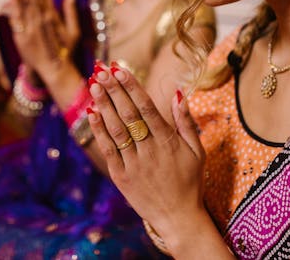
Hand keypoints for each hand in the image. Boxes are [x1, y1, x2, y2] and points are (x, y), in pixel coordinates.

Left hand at [8, 0, 79, 79]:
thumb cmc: (65, 53)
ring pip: (26, 5)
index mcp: (54, 18)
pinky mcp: (23, 37)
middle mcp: (43, 21)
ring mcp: (32, 28)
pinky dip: (15, 7)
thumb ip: (71, 14)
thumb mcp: (73, 33)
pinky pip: (18, 20)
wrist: (55, 70)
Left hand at [87, 63, 207, 246]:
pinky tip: (92, 113)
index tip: (120, 69)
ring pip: (116, 130)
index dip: (132, 87)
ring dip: (104, 106)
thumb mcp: (197, 151)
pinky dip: (99, 131)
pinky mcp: (121, 177)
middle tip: (102, 70)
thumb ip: (186, 122)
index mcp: (168, 142)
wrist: (178, 219)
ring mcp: (134, 164)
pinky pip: (108, 150)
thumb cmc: (190, 182)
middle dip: (114, 90)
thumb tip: (178, 94)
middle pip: (128, 115)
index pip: (146, 108)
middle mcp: (149, 151)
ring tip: (94, 85)